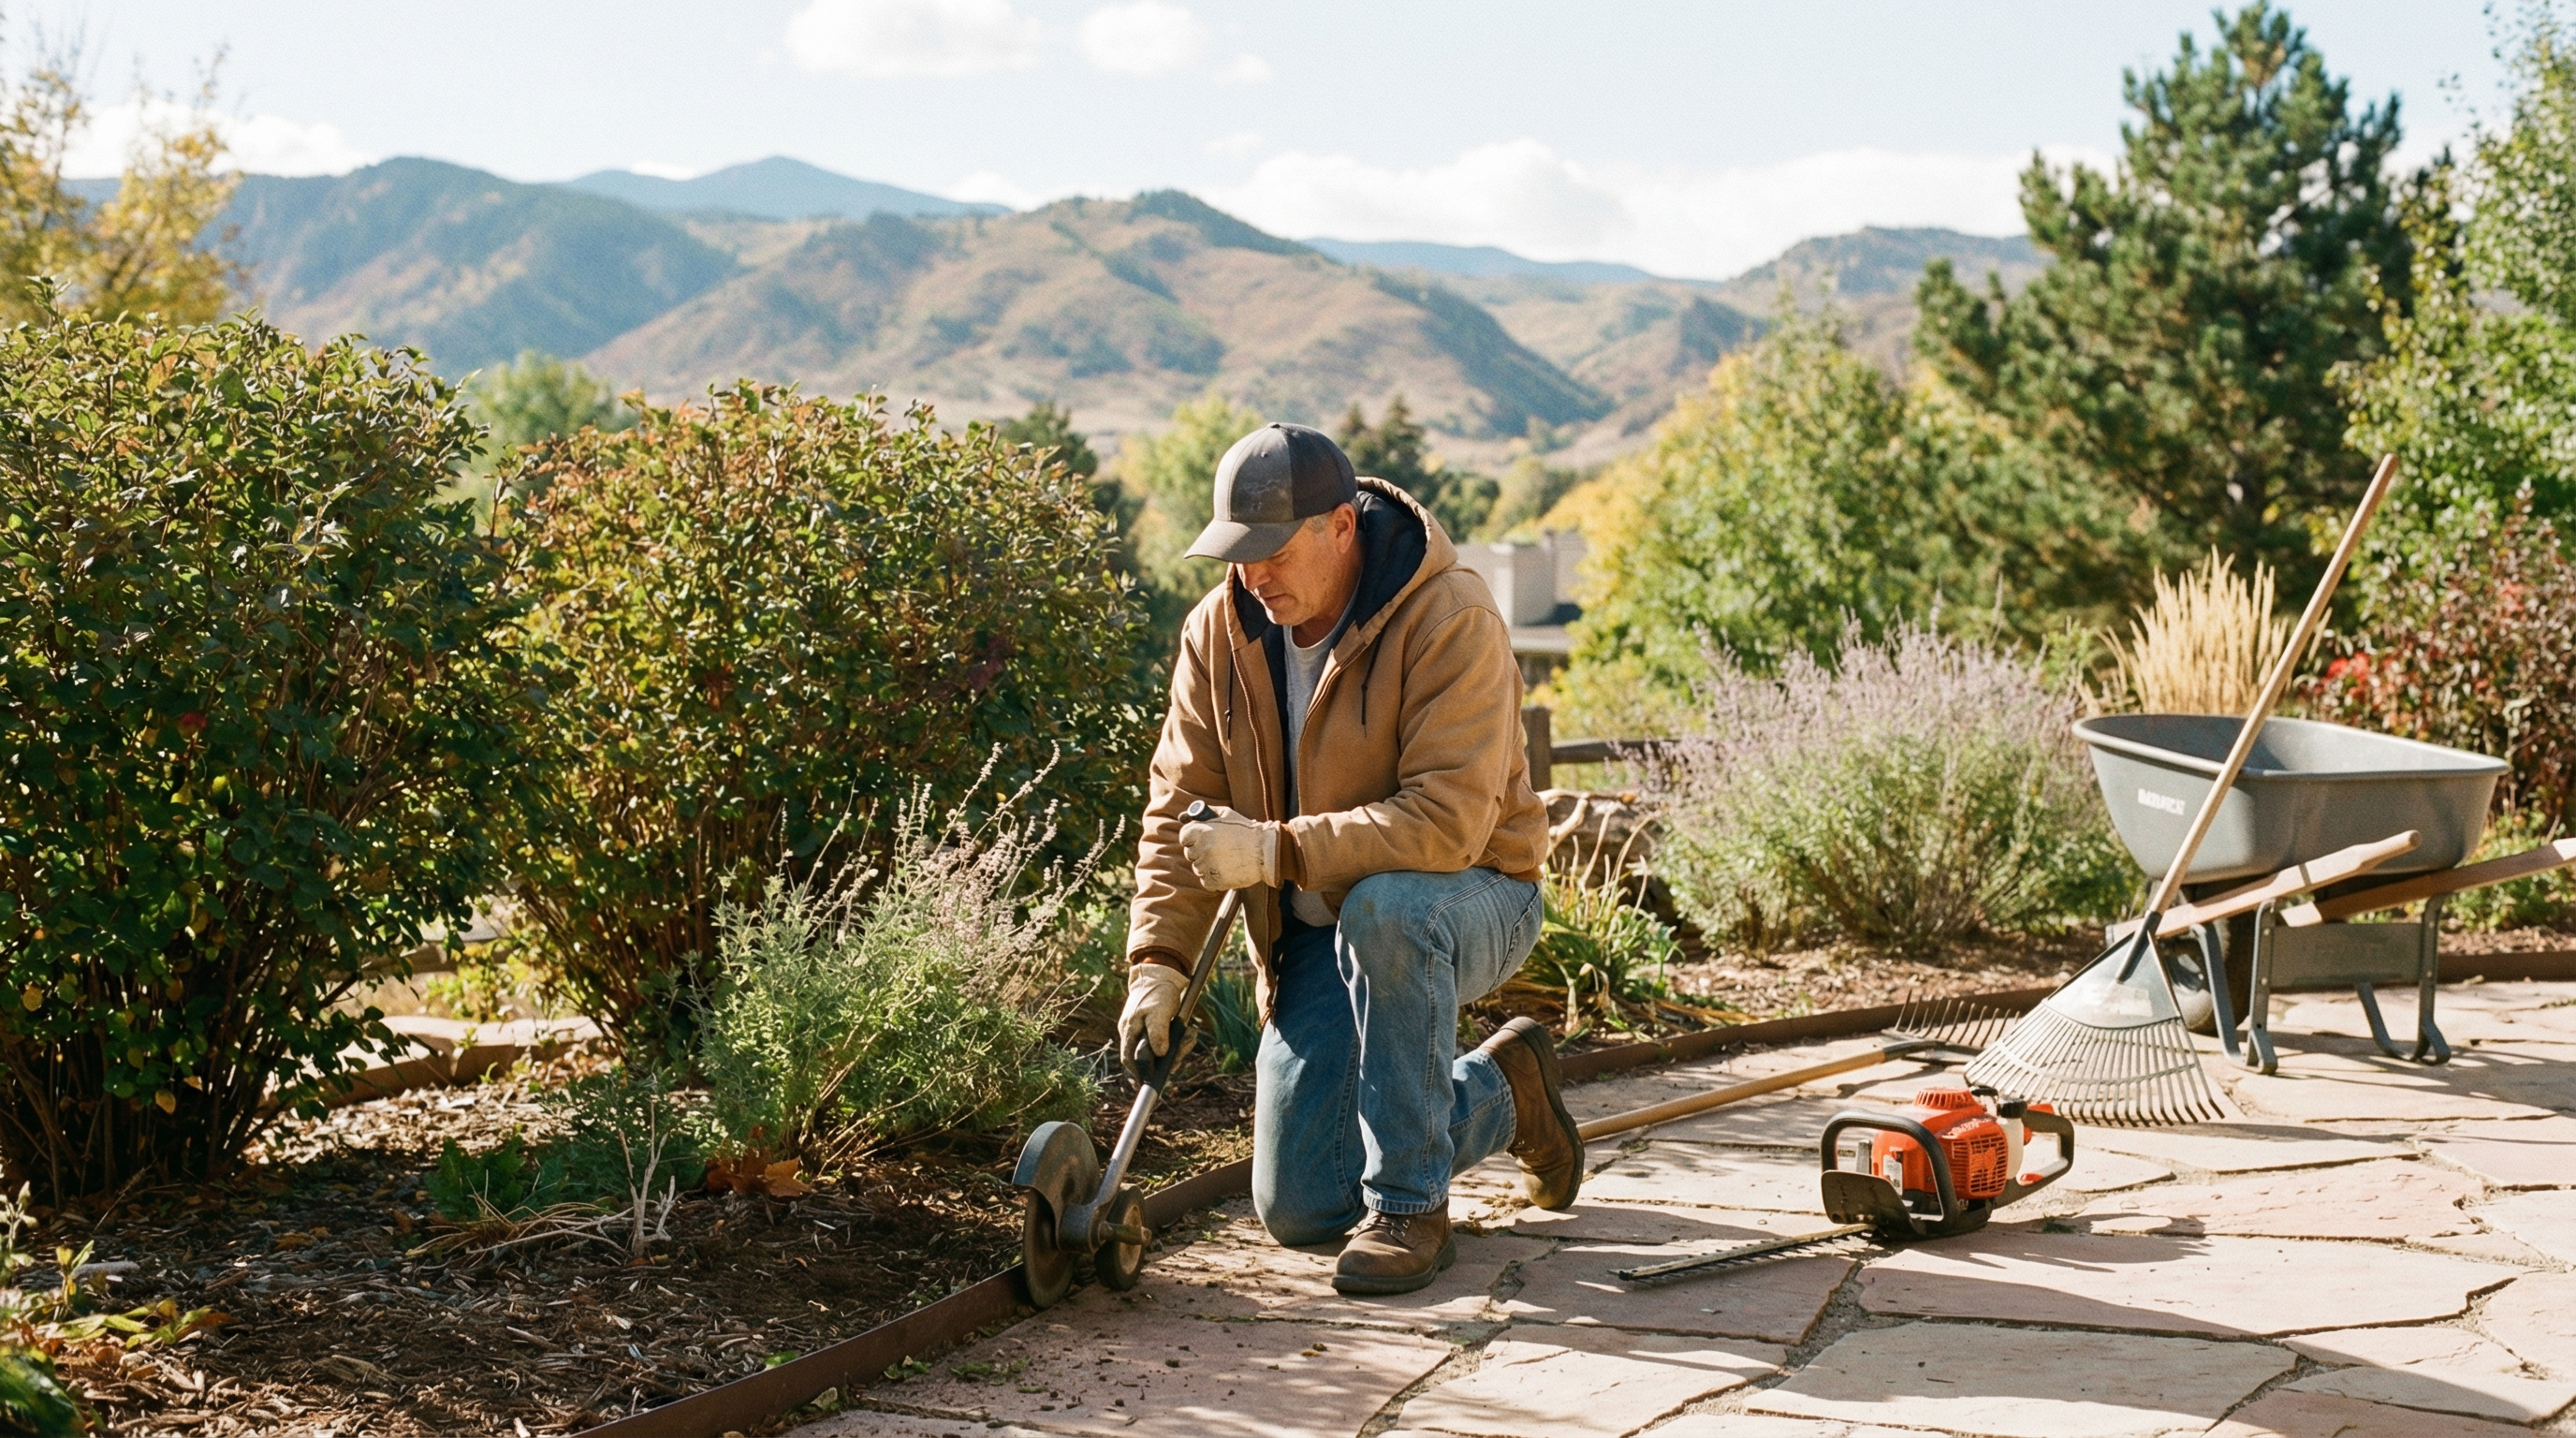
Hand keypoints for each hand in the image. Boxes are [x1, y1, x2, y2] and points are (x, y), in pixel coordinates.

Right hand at [1117, 961, 1189, 1077]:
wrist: (1162, 974)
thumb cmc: (1158, 992)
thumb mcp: (1159, 1010)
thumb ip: (1158, 1032)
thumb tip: (1160, 1054)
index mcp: (1129, 1029)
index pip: (1129, 1059)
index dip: (1140, 1073)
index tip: (1153, 1081)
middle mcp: (1134, 1033)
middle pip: (1145, 1058)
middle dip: (1165, 1061)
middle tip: (1180, 1057)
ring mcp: (1144, 1031)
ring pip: (1159, 1052)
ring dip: (1177, 1049)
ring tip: (1190, 1037)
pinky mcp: (1156, 1029)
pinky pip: (1167, 1042)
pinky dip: (1179, 1042)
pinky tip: (1190, 1034)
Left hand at [1178, 805, 1278, 890]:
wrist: (1266, 851)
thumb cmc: (1245, 830)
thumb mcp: (1225, 814)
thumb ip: (1200, 813)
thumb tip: (1181, 817)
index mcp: (1202, 831)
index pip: (1184, 837)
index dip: (1194, 838)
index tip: (1205, 839)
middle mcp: (1203, 848)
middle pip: (1190, 853)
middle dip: (1201, 851)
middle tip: (1219, 849)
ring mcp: (1208, 866)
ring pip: (1197, 868)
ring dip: (1207, 865)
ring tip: (1225, 860)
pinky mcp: (1215, 881)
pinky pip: (1205, 881)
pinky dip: (1213, 878)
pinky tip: (1226, 870)